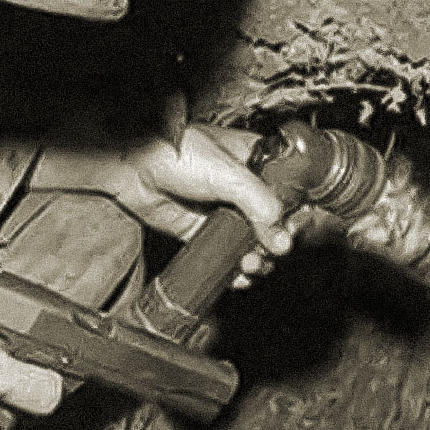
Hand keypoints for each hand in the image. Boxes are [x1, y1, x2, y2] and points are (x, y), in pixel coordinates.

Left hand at [32, 124, 293, 287]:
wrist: (133, 166)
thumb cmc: (177, 153)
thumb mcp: (228, 173)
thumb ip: (258, 202)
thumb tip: (281, 238)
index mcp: (256, 162)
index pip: (290, 190)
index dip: (296, 212)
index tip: (294, 229)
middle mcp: (242, 188)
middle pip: (274, 223)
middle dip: (276, 242)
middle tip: (271, 251)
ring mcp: (222, 211)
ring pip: (251, 243)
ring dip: (258, 259)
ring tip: (252, 265)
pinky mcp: (200, 230)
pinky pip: (225, 254)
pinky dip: (234, 269)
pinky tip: (238, 275)